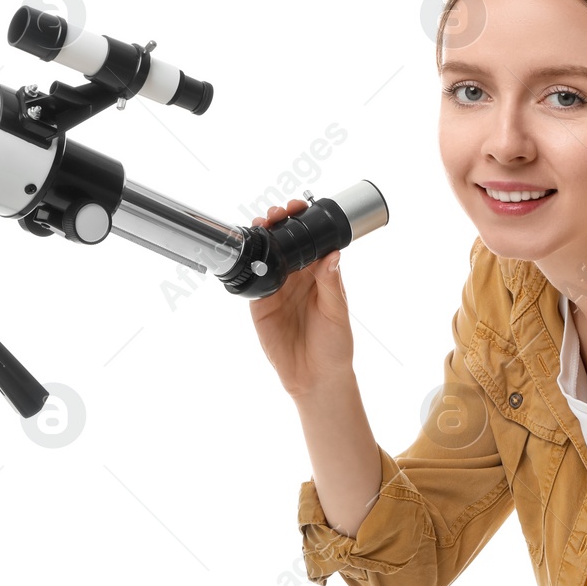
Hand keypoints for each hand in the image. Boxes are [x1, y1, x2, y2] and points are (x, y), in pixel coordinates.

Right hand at [248, 198, 354, 396]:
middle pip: (285, 244)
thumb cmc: (334, 345)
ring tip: (261, 224)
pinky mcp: (260, 305)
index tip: (300, 208)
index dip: (304, 223)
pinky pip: (252, 282)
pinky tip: (249, 254)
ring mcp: (277, 290)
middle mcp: (296, 279)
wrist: (315, 377)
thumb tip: (333, 255)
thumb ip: (331, 283)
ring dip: (262, 239)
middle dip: (278, 224)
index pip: (310, 241)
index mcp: (318, 275)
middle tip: (276, 213)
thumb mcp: (337, 312)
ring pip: (266, 258)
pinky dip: (250, 266)